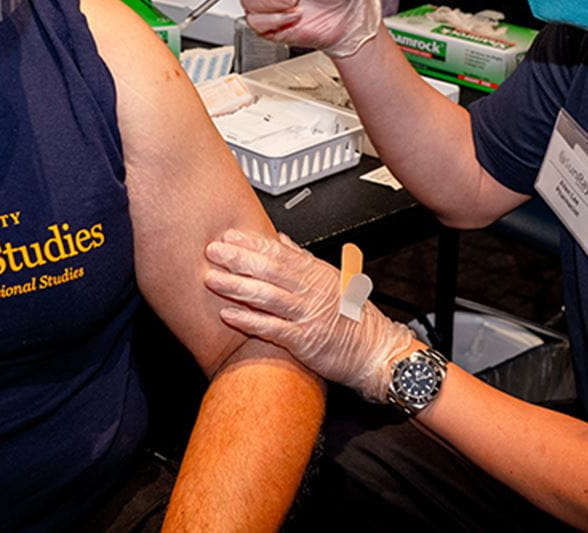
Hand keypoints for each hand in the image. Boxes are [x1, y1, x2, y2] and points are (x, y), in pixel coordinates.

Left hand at [204, 229, 414, 401]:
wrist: (375, 352)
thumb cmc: (355, 319)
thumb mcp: (333, 280)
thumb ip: (304, 260)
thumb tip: (281, 241)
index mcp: (316, 274)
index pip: (279, 253)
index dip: (252, 243)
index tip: (229, 236)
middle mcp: (311, 291)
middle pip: (269, 270)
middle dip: (238, 259)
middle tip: (212, 251)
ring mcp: (307, 315)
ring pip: (267, 296)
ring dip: (236, 286)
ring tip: (212, 279)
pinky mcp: (304, 340)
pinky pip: (272, 328)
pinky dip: (249, 320)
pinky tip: (228, 315)